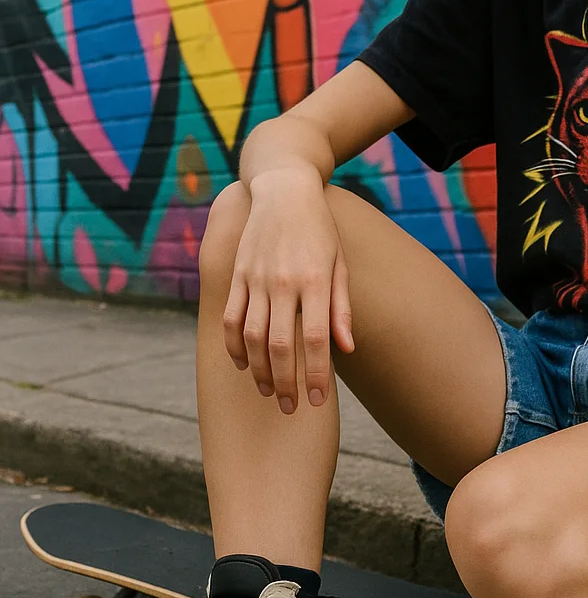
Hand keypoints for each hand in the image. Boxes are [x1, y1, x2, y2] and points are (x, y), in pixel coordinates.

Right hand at [223, 168, 353, 413]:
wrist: (283, 189)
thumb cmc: (320, 231)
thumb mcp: (340, 264)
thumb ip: (341, 308)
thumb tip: (346, 349)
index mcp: (315, 281)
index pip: (317, 340)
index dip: (318, 375)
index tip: (319, 401)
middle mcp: (283, 282)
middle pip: (282, 345)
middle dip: (287, 383)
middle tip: (292, 409)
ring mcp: (256, 278)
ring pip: (253, 337)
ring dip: (260, 371)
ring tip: (269, 393)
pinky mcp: (237, 275)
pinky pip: (231, 317)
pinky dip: (234, 345)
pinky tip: (242, 365)